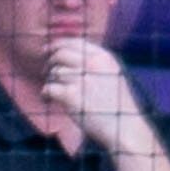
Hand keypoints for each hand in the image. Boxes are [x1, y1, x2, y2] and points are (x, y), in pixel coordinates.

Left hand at [42, 39, 139, 154]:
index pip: (74, 42)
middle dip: (49, 61)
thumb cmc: (117, 106)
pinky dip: (45, 93)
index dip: (58, 45)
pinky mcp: (71, 95)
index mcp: (103, 57)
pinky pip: (49, 88)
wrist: (124, 128)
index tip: (47, 51)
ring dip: (50, 80)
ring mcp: (81, 78)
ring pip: (54, 72)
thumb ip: (95, 63)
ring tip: (53, 91)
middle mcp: (92, 64)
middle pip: (60, 54)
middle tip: (45, 71)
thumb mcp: (113, 75)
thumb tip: (68, 54)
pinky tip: (47, 98)